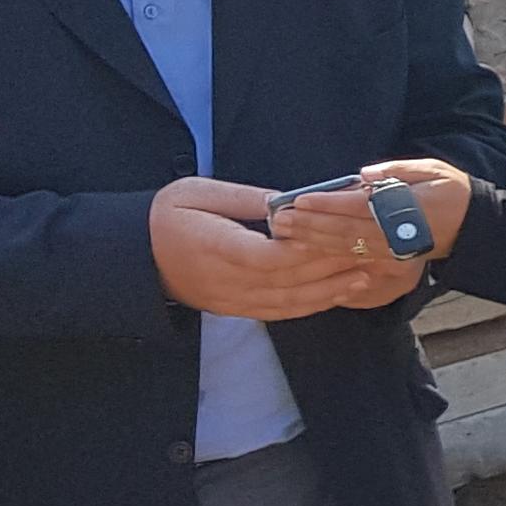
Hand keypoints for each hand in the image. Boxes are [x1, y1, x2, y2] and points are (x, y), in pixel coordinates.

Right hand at [148, 178, 381, 321]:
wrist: (136, 257)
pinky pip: (282, 312)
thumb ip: (245, 199)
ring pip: (290, 302)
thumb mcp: (198, 193)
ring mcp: (232, 300)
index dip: (303, 249)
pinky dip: (315, 304)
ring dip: (332, 290)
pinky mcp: (238, 310)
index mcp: (212, 247)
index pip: (266, 256)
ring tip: (369, 274)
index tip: (333, 233)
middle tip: (370, 251)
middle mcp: (225, 280)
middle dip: (333, 266)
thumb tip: (290, 201)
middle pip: (288, 280)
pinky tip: (342, 292)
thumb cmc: (167, 216)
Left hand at [270, 158, 472, 265]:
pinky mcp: (390, 264)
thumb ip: (398, 170)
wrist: (471, 225)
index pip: (359, 207)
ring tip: (287, 233)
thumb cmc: (448, 191)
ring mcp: (392, 252)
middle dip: (311, 225)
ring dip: (314, 242)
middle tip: (281, 219)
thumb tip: (364, 175)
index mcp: (406, 208)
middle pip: (346, 231)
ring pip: (347, 249)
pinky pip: (356, 261)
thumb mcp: (430, 170)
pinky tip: (308, 252)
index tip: (302, 199)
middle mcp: (396, 234)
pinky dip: (330, 257)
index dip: (329, 204)